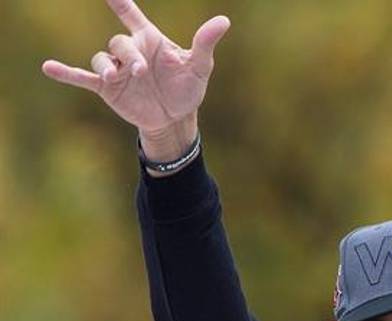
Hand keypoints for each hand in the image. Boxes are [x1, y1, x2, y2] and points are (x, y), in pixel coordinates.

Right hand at [41, 0, 229, 159]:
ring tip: (116, 77)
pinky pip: (83, 77)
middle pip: (118, 43)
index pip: (132, 16)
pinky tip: (49, 68)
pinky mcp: (108, 88)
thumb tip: (223, 21)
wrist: (176, 118)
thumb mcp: (199, 66)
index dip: (120, 3)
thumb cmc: (187, 88)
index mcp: (150, 40)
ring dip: (108, 67)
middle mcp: (130, 51)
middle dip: (128, 55)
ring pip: (102, 59)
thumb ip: (205, 43)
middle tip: (142, 71)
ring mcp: (117, 69)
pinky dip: (66, 73)